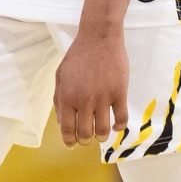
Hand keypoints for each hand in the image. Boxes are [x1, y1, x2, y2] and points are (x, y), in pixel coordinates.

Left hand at [54, 24, 130, 146]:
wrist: (99, 37)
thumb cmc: (78, 55)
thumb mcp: (60, 74)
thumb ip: (58, 98)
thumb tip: (61, 121)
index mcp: (67, 97)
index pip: (67, 128)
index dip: (69, 141)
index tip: (72, 144)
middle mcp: (83, 101)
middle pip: (85, 133)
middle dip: (85, 140)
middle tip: (87, 139)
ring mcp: (103, 98)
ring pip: (103, 130)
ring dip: (102, 137)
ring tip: (102, 135)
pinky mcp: (119, 93)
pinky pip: (121, 118)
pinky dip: (119, 127)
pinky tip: (117, 125)